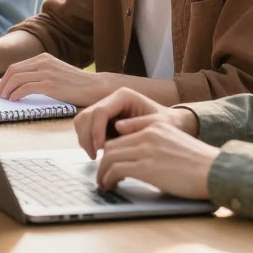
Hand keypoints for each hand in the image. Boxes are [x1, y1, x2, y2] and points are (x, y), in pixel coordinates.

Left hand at [0, 53, 113, 105]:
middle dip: (3, 84)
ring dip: (7, 90)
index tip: (1, 89)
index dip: (5, 79)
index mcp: (43, 58)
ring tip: (5, 99)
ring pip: (17, 78)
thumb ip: (41, 74)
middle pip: (13, 71)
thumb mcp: (56, 72)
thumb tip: (22, 85)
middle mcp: (43, 62)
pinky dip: (16, 94)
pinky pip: (26, 87)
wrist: (95, 86)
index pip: (16, 66)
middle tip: (0, 96)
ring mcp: (46, 72)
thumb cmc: (76, 84)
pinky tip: (14, 100)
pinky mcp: (50, 84)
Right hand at [73, 87, 198, 159]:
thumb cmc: (168, 123)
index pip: (100, 111)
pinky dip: (87, 140)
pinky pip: (86, 128)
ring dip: (84, 139)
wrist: (170, 124)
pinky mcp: (102, 119)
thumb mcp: (159, 124)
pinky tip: (98, 152)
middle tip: (95, 156)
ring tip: (96, 155)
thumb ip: (140, 125)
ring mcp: (105, 108)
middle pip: (86, 115)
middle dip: (87, 136)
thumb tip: (118, 128)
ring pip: (82, 121)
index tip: (101, 149)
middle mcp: (111, 99)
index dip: (96, 130)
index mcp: (123, 96)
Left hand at [94, 122, 218, 198]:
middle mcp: (147, 135)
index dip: (112, 151)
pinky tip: (110, 186)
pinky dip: (108, 179)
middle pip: (112, 146)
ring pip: (109, 158)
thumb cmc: (200, 163)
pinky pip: (116, 170)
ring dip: (103, 173)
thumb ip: (155, 143)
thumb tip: (139, 158)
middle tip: (103, 175)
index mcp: (155, 127)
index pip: (122, 136)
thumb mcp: (175, 143)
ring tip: (104, 184)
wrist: (214, 170)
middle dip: (104, 163)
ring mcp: (145, 150)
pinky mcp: (146, 167)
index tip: (109, 163)